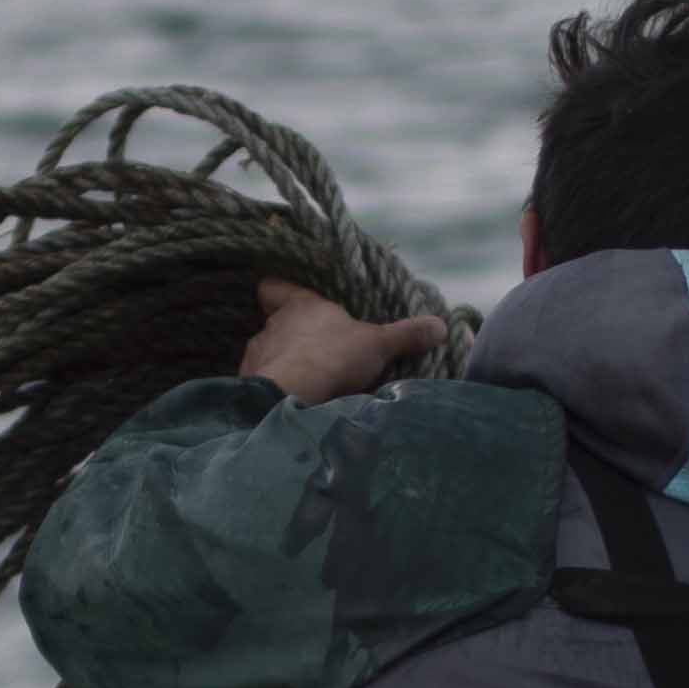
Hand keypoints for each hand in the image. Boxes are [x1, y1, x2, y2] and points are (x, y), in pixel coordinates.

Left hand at [240, 279, 442, 404]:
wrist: (291, 396)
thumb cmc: (334, 357)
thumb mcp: (379, 345)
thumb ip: (407, 335)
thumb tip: (440, 326)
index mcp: (300, 305)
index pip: (275, 287)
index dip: (282, 292)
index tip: (294, 301)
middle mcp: (273, 325)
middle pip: (278, 323)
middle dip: (295, 337)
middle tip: (318, 352)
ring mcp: (257, 355)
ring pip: (270, 354)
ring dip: (285, 364)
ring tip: (307, 382)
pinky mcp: (248, 383)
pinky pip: (261, 381)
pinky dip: (276, 388)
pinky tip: (292, 400)